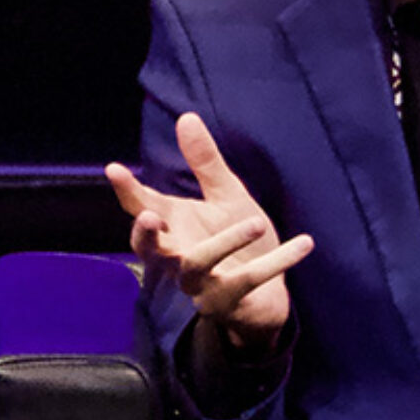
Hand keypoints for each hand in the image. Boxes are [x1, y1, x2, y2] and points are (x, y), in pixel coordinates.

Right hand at [106, 113, 314, 355]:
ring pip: (197, 265)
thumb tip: (186, 117)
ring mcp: (201, 285)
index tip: (114, 169)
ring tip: (256, 221)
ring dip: (225, 242)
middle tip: (149, 217)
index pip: (143, 208)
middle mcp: (179, 258)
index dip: (128, 191)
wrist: (267, 293)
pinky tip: (305, 243)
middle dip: (146, 236)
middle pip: (151, 250)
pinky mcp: (229, 301)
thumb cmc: (238, 242)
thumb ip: (205, 163)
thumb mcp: (226, 197)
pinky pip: (250, 280)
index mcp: (175, 228)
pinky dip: (279, 260)